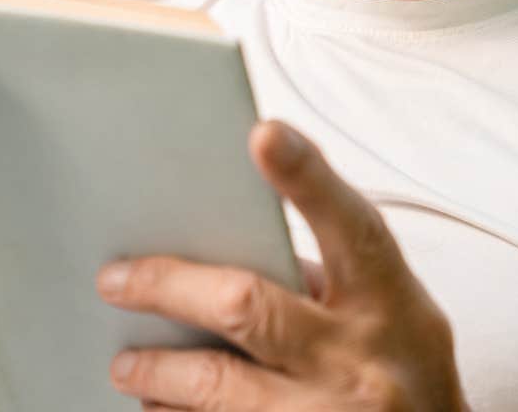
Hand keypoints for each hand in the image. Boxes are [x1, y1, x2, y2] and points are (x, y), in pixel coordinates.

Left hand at [96, 121, 466, 411]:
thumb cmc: (402, 372)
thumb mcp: (393, 314)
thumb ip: (327, 275)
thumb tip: (222, 245)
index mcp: (389, 302)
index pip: (349, 227)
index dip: (308, 178)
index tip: (264, 133)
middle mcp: (361, 359)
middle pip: (246, 307)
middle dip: (167, 287)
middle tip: (115, 279)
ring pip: (217, 388)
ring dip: (159, 371)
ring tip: (127, 362)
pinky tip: (161, 406)